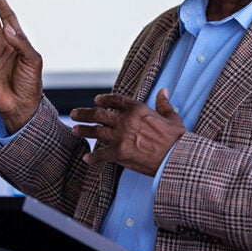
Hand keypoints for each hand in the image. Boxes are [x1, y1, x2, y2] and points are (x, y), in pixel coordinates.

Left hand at [70, 90, 185, 175]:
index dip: (104, 99)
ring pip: (95, 131)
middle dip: (84, 113)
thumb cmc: (177, 139)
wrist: (176, 157)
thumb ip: (164, 104)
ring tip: (75, 130)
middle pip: (99, 114)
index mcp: (138, 109)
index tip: (96, 100)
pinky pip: (100, 155)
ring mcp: (120, 137)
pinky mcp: (118, 153)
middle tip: (75, 114)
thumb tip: (163, 91)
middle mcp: (125, 120)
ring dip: (83, 130)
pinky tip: (87, 159)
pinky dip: (92, 157)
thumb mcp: (172, 117)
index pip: (115, 100)